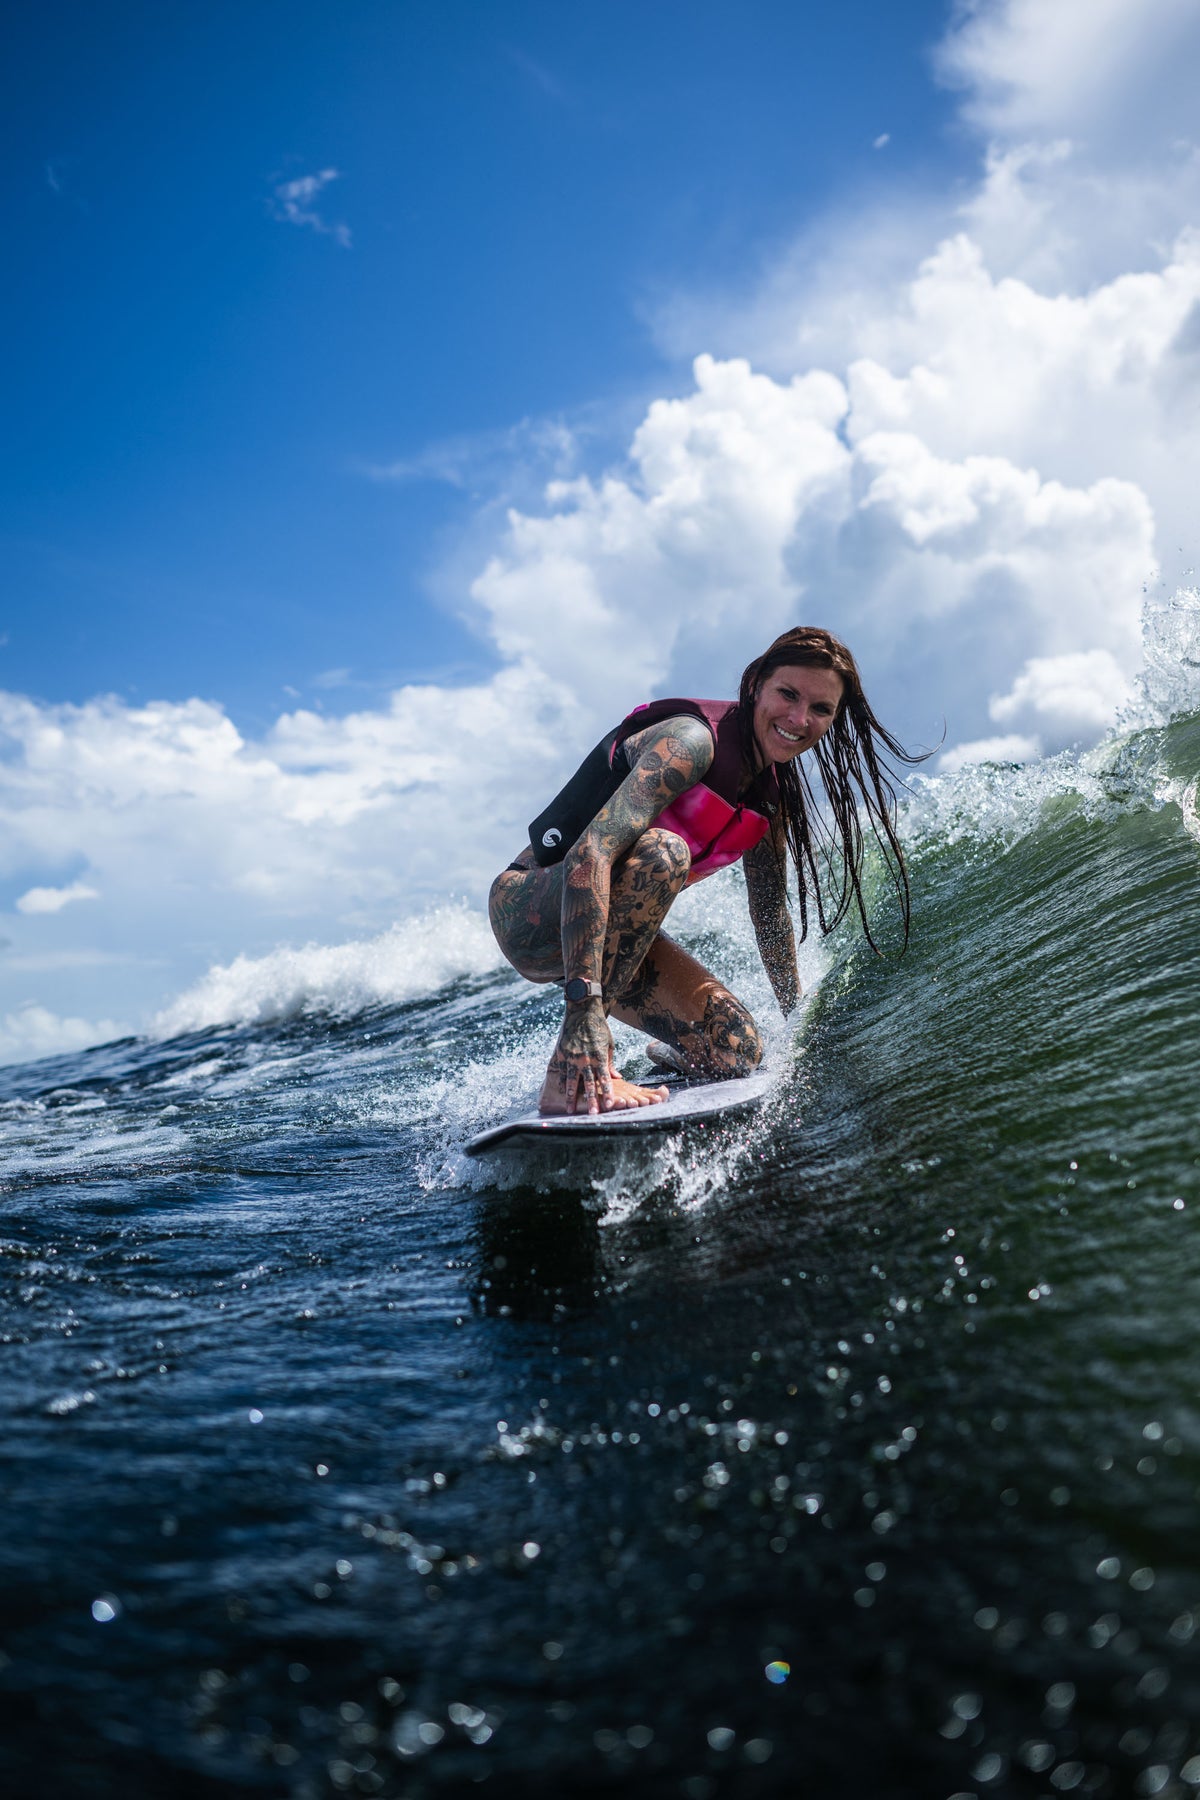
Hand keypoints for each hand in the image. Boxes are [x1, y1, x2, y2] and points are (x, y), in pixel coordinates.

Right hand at [538, 1002, 669, 1115]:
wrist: (582, 1010)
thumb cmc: (599, 1028)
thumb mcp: (609, 1044)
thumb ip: (610, 1062)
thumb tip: (616, 1078)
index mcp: (600, 1056)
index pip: (604, 1079)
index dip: (607, 1093)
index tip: (609, 1106)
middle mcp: (586, 1058)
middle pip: (589, 1084)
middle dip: (591, 1100)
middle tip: (592, 1114)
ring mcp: (572, 1056)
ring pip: (572, 1081)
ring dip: (571, 1097)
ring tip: (570, 1110)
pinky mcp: (562, 1053)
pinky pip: (562, 1071)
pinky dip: (561, 1083)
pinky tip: (560, 1094)